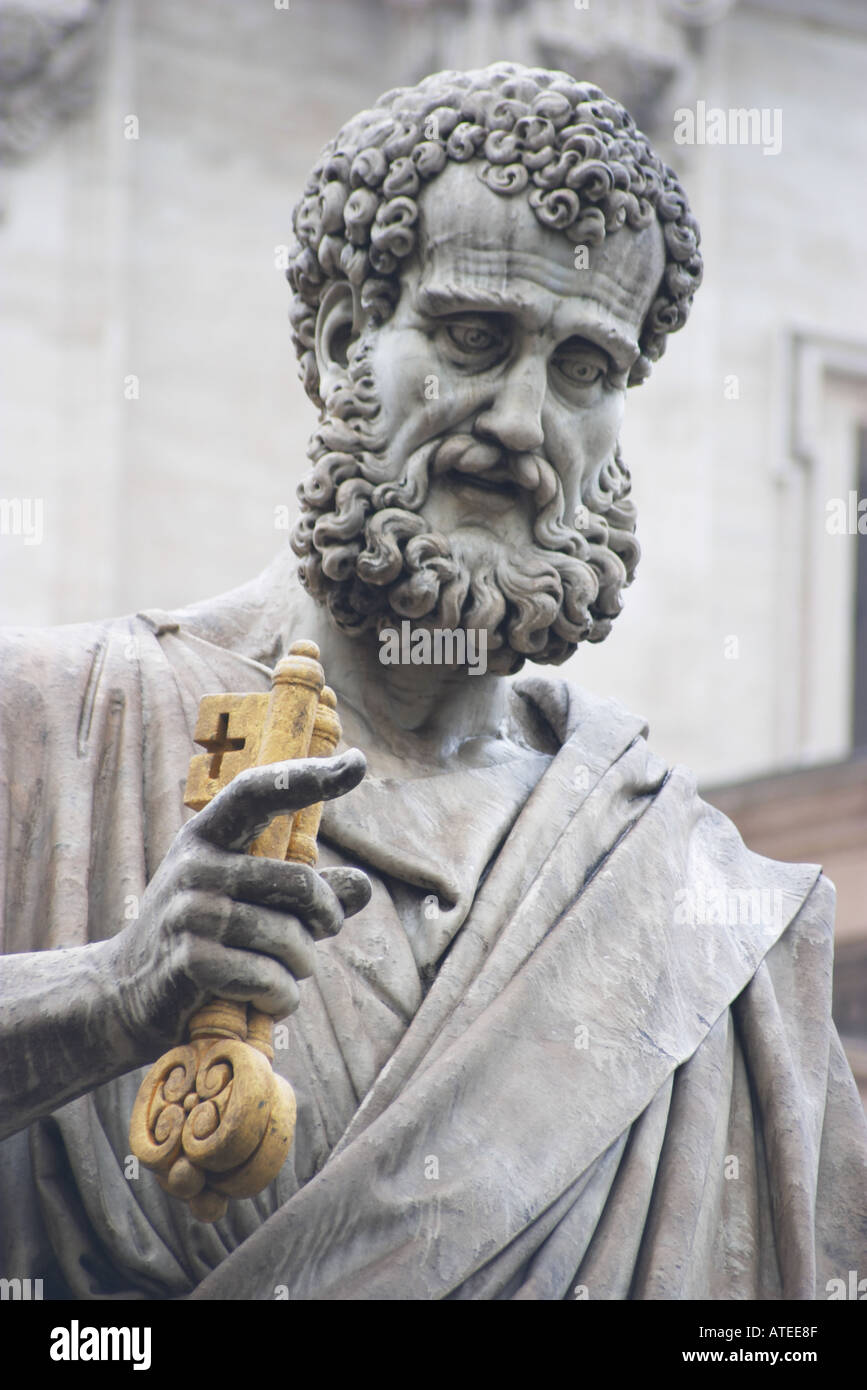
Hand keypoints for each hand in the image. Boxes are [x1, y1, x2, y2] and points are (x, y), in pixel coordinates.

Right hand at [110, 750, 369, 1051]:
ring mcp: (190, 913)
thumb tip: (363, 886)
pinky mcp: (191, 962)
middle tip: (324, 931)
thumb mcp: (248, 899)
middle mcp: (196, 865)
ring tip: (284, 971)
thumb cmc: (204, 935)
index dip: (308, 777)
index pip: (258, 792)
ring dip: (301, 965)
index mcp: (207, 834)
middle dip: (326, 917)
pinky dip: (282, 996)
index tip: (357, 763)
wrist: (126, 991)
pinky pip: (270, 979)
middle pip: (300, 883)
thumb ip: (305, 891)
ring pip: (291, 939)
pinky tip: (267, 998)